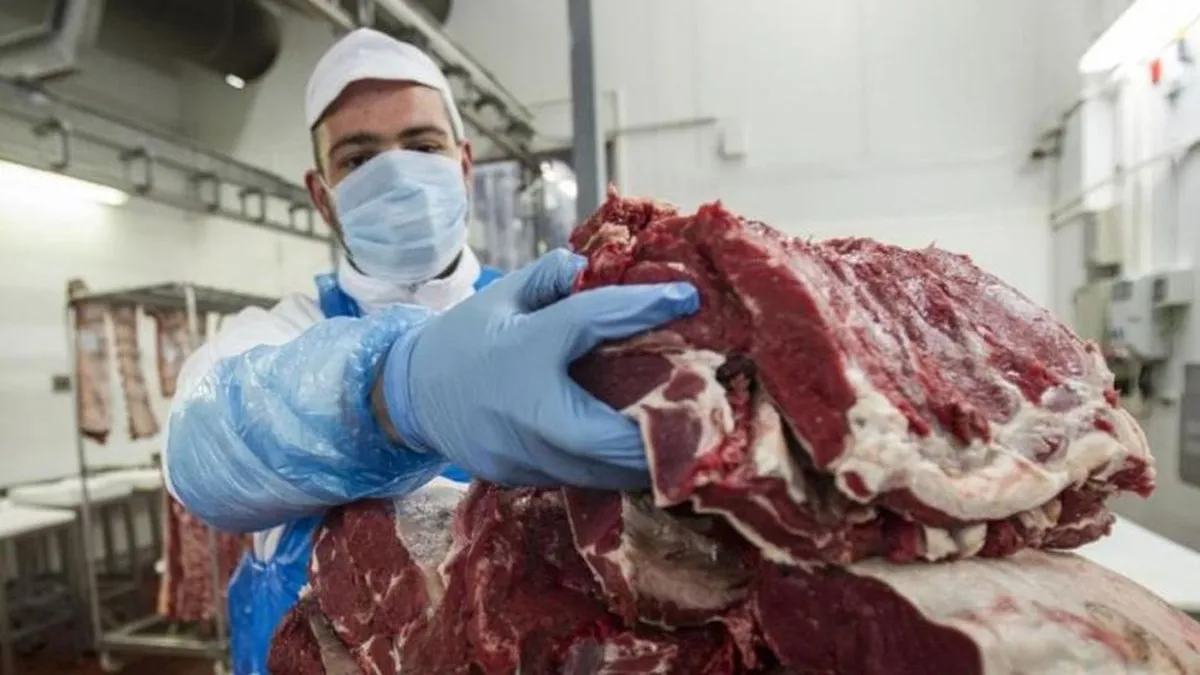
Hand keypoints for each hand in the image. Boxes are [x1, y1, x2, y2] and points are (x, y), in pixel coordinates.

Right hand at [380, 249, 698, 488]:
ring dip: (641, 458)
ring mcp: (518, 456)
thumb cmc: (462, 340)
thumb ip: (546, 278)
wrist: (407, 396)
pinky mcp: (520, 479)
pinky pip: (578, 479)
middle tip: (703, 411)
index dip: (640, 309)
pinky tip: (641, 452)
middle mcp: (520, 413)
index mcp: (518, 353)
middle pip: (602, 437)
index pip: (586, 326)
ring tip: (684, 436)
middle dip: (657, 431)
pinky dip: (612, 467)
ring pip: (595, 472)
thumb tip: (584, 263)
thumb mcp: (499, 297)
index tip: (687, 300)